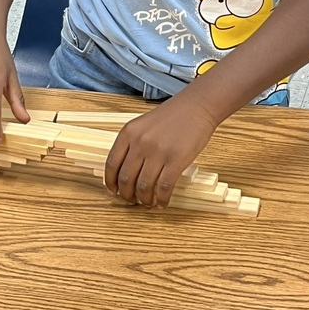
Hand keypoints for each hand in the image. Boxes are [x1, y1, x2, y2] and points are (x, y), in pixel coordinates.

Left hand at [104, 93, 217, 207]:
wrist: (197, 106)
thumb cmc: (172, 116)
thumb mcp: (144, 125)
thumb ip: (132, 144)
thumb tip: (125, 171)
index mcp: (128, 133)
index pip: (112, 164)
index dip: (111, 183)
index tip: (114, 192)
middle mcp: (140, 142)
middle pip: (126, 179)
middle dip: (127, 195)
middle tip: (132, 201)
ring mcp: (158, 152)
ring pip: (144, 186)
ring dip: (145, 200)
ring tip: (148, 203)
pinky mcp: (176, 160)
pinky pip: (164, 187)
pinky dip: (162, 199)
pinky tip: (163, 202)